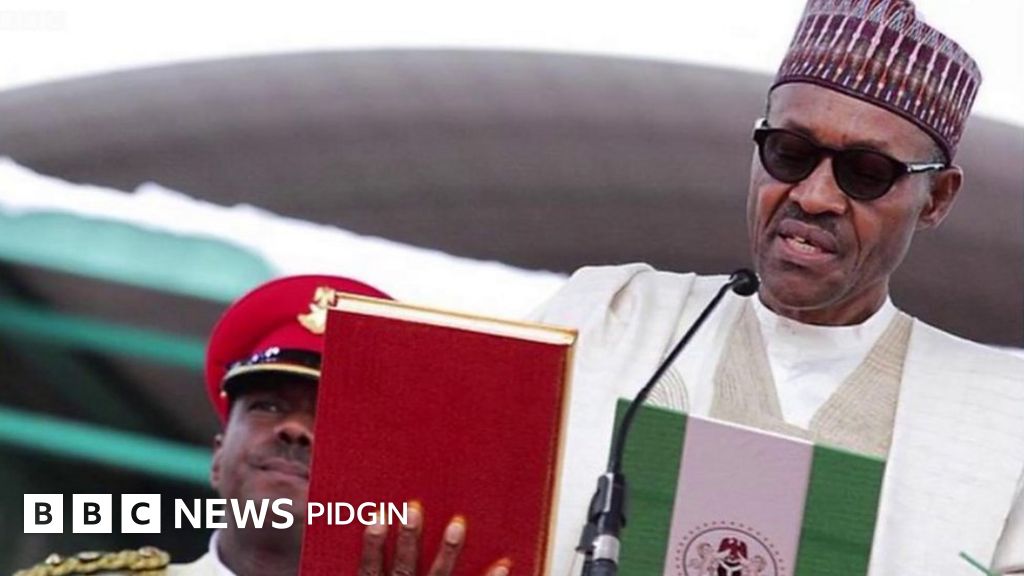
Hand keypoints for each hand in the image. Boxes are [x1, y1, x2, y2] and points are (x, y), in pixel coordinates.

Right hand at [358, 503, 510, 575]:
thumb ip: (373, 575)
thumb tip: (375, 541)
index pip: (370, 570)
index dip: (374, 545)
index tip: (379, 518)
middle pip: (404, 569)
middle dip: (409, 540)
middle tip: (414, 509)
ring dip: (448, 553)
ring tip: (456, 525)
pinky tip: (502, 565)